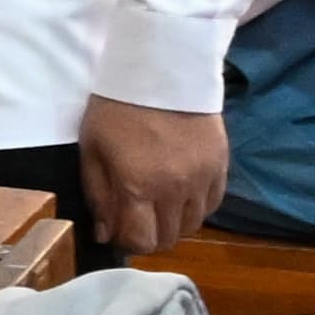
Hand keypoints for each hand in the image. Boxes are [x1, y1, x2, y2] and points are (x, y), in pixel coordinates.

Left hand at [81, 96, 226, 256]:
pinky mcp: (221, 166)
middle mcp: (176, 190)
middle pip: (169, 238)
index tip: (118, 231)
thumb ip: (99, 195)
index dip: (127, 242)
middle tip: (136, 221)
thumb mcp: (92, 150)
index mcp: (140, 186)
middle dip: (148, 237)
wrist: (162, 71)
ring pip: (193, 225)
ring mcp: (203, 179)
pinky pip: (212, 205)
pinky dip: (195, 208)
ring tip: (156, 207)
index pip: (142, 240)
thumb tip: (105, 233)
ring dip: (172, 224)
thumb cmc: (116, 109)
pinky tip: (179, 196)